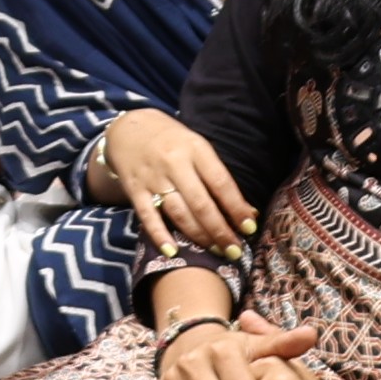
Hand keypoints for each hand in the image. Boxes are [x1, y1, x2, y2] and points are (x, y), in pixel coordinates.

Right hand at [95, 108, 258, 259]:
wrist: (130, 127)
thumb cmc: (174, 141)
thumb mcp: (198, 149)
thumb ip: (219, 178)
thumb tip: (248, 212)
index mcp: (195, 149)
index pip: (220, 182)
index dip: (236, 207)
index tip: (250, 228)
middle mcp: (174, 163)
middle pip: (200, 203)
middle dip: (220, 230)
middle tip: (235, 251)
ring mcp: (153, 177)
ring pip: (178, 212)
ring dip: (199, 236)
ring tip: (216, 252)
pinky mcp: (134, 190)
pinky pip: (147, 216)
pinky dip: (159, 235)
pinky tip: (173, 252)